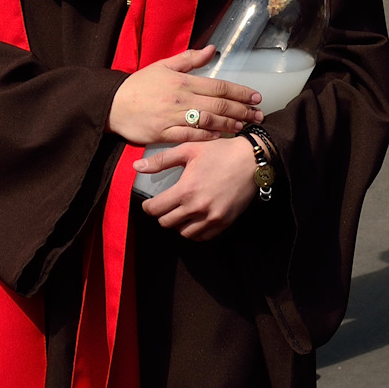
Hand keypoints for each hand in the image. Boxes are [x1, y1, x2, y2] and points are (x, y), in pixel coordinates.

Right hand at [108, 47, 261, 145]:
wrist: (112, 104)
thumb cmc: (139, 85)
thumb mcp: (163, 66)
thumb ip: (189, 59)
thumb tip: (212, 50)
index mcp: (182, 81)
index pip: (218, 86)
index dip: (239, 92)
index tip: (255, 96)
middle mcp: (180, 99)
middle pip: (218, 104)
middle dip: (241, 110)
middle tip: (258, 114)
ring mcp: (172, 117)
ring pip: (208, 121)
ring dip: (229, 124)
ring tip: (244, 125)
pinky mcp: (164, 134)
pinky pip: (190, 136)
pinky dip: (207, 136)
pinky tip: (219, 136)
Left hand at [134, 139, 258, 239]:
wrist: (251, 160)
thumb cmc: (219, 152)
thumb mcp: (188, 150)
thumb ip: (161, 161)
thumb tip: (137, 167)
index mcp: (185, 190)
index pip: (155, 209)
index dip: (148, 206)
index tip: (150, 203)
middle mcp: (197, 207)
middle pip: (167, 223)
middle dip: (162, 214)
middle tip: (165, 206)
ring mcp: (212, 217)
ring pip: (184, 233)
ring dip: (178, 224)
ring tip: (180, 212)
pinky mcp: (225, 222)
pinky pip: (203, 237)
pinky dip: (195, 231)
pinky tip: (195, 218)